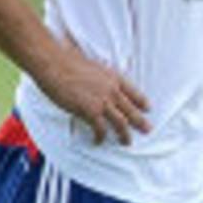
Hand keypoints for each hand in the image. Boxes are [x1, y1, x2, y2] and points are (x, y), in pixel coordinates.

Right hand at [36, 39, 150, 145]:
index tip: (148, 108)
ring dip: (125, 134)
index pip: (134, 92)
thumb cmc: (67, 61)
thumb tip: (96, 81)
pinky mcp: (90, 111)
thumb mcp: (92, 66)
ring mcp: (102, 101)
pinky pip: (100, 129)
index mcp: (113, 76)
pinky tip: (98, 141)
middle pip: (132, 110)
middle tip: (147, 130)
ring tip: (127, 142)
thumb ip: (99, 77)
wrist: (54, 63)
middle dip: (141, 122)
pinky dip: (100, 137)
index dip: (142, 101)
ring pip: (121, 123)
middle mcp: (112, 89)